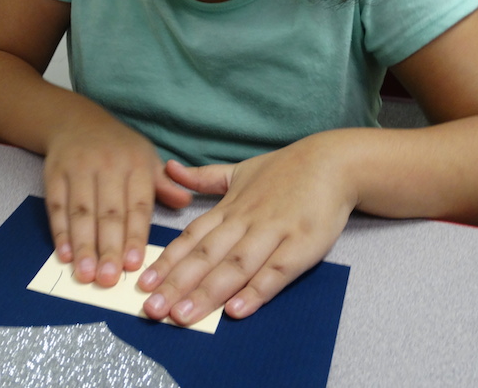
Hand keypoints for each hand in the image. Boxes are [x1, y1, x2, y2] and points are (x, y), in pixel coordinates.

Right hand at [43, 124, 191, 287]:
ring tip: (86, 274)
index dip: (135, 236)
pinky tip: (64, 255)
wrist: (76, 121)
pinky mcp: (54, 174)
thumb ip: (163, 185)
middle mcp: (108, 165)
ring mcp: (78, 169)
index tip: (134, 265)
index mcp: (136, 164)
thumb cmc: (119, 147)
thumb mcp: (146, 157)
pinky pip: (57, 206)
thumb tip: (185, 202)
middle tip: (109, 279)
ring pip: (82, 212)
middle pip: (108, 213)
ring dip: (83, 245)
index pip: (137, 206)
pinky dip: (60, 232)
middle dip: (109, 248)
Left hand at [138, 135, 356, 324]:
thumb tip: (170, 167)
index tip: (143, 284)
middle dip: (177, 284)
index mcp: (229, 208)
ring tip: (183, 315)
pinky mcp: (302, 245)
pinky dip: (257, 291)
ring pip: (235, 266)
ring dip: (208, 292)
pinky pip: (276, 272)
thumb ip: (203, 177)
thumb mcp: (240, 170)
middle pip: (206, 256)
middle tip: (153, 309)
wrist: (334, 163)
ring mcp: (274, 233)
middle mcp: (246, 221)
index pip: (191, 238)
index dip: (167, 262)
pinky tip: (237, 310)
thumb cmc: (285, 171)